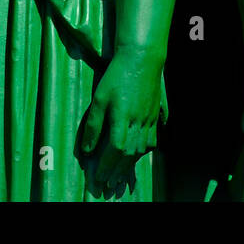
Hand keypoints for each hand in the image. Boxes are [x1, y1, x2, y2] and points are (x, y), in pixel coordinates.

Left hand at [80, 46, 164, 192]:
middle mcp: (139, 122)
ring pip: (143, 149)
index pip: (115, 151)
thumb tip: (87, 150)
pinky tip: (139, 153)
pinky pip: (153, 138)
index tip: (98, 177)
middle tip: (110, 184)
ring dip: (132, 164)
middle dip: (119, 172)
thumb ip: (93, 126)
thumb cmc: (117, 76)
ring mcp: (150, 118)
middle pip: (130, 154)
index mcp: (122, 119)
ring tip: (123, 174)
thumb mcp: (98, 99)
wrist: (143, 58)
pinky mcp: (156, 113)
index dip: (106, 167)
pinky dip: (145, 150)